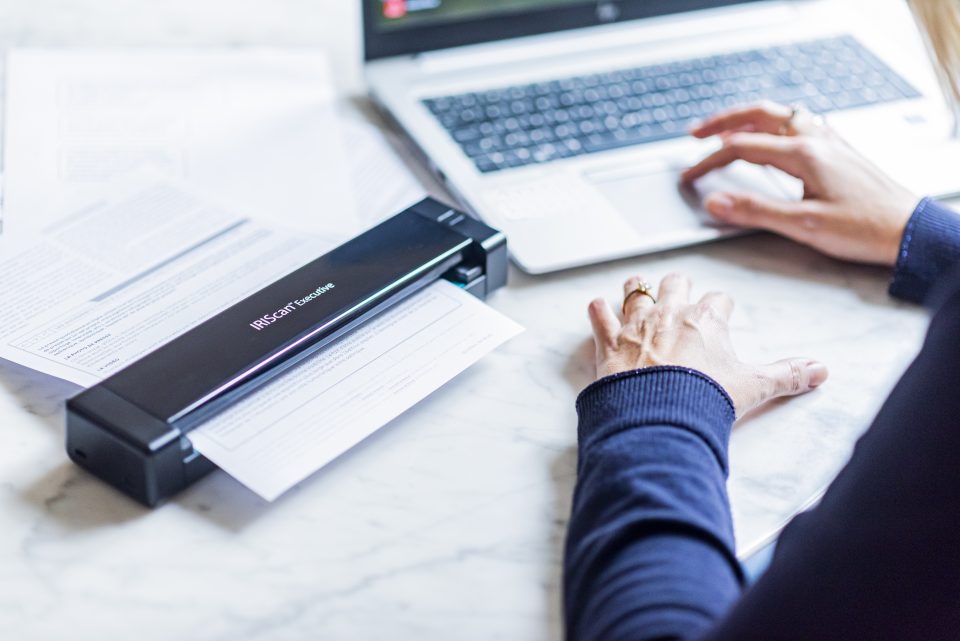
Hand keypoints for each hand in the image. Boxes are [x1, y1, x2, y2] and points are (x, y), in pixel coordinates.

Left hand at [588, 273, 828, 416]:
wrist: (661, 416)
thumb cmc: (706, 399)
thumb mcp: (754, 387)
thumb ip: (787, 375)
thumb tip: (822, 370)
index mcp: (707, 320)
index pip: (719, 300)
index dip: (721, 306)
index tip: (721, 312)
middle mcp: (670, 314)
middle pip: (676, 283)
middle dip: (679, 286)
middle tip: (680, 291)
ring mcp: (637, 326)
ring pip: (635, 291)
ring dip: (637, 290)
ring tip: (637, 288)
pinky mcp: (609, 343)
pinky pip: (599, 316)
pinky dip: (598, 312)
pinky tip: (598, 309)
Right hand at [682, 101, 918, 265]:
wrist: (908, 229)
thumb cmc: (864, 229)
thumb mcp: (803, 226)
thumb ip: (755, 212)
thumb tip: (715, 203)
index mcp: (804, 154)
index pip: (741, 149)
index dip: (709, 162)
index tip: (689, 176)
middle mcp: (816, 140)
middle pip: (758, 116)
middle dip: (722, 122)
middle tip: (695, 132)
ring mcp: (828, 142)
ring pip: (779, 115)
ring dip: (748, 119)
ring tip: (725, 129)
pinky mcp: (837, 151)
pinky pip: (798, 123)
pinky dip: (773, 124)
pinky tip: (771, 135)